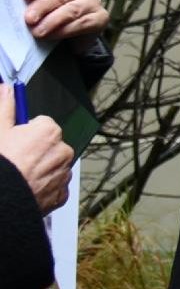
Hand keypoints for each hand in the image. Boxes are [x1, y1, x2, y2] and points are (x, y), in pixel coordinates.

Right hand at [0, 83, 72, 214]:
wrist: (2, 199)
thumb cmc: (2, 164)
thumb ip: (6, 107)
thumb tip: (6, 90)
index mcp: (49, 131)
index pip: (42, 124)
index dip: (27, 132)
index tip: (17, 139)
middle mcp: (63, 150)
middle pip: (50, 144)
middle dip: (36, 149)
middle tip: (17, 159)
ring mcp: (64, 173)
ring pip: (53, 165)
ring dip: (41, 168)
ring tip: (20, 175)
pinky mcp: (62, 194)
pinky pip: (55, 186)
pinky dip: (44, 187)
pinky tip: (28, 187)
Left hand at [22, 0, 106, 40]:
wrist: (73, 29)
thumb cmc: (52, 11)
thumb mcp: (40, 1)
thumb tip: (16, 1)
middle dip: (42, 7)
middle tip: (28, 19)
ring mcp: (92, 0)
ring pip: (71, 10)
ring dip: (52, 21)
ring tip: (38, 32)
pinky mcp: (101, 17)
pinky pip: (83, 23)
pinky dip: (66, 30)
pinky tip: (53, 36)